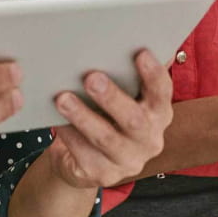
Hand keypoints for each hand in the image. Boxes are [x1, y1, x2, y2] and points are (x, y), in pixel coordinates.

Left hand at [43, 49, 173, 188]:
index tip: (140, 53)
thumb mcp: (119, 97)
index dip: (154, 73)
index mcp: (158, 113)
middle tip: (91, 77)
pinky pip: (84, 154)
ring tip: (62, 98)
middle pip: (134, 119)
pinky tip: (55, 122)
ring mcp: (129, 161)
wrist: (85, 161)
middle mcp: (150, 139)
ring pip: (106, 138)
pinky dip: (69, 134)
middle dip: (112, 97)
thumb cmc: (104, 116)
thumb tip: (111, 41)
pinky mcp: (104, 175)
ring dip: (83, 116)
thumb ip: (121, 76)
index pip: (162, 92)